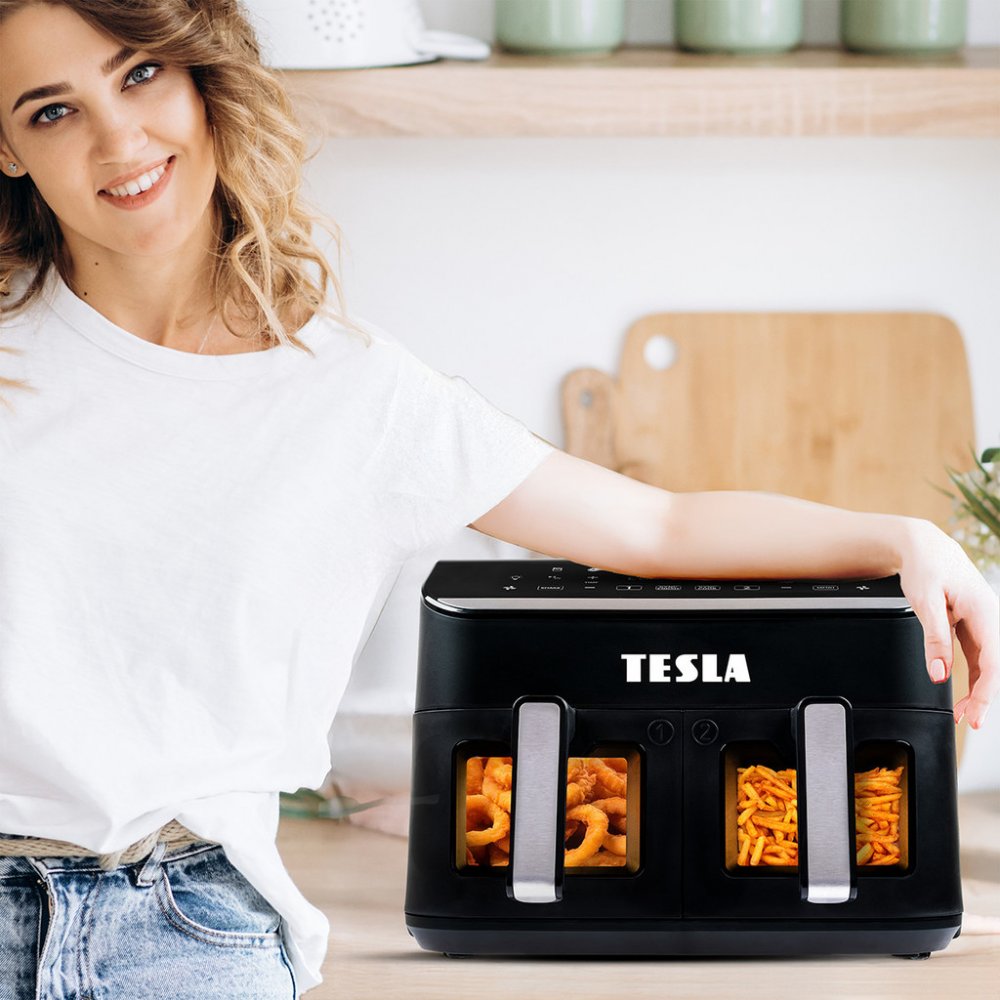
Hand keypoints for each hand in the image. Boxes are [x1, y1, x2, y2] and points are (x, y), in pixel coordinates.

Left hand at [897, 519, 999, 727]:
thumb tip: (939, 673)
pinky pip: (976, 655)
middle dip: (984, 696)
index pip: (992, 661)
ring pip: (986, 663)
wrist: (922, 546)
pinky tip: (965, 693)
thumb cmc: (926, 565)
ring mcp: (981, 622)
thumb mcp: (925, 600)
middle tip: (971, 722)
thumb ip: (934, 638)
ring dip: (978, 689)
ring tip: (966, 714)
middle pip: (993, 666)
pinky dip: (971, 675)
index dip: (987, 691)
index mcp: (985, 612)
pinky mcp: (970, 625)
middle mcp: (989, 618)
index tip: (978, 713)